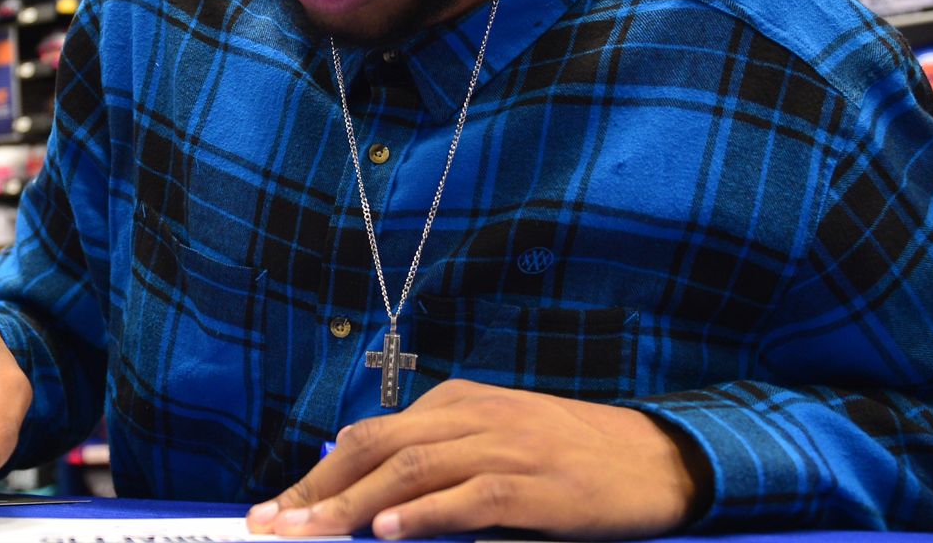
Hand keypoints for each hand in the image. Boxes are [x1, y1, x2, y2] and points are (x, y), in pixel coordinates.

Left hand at [245, 380, 708, 539]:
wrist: (658, 458)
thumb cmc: (574, 461)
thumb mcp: (499, 445)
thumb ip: (440, 462)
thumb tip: (369, 501)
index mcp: (459, 403)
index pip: (370, 435)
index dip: (316, 475)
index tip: (275, 511)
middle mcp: (475, 416)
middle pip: (378, 447)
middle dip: (318, 490)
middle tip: (273, 526)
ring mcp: (506, 446)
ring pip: (413, 468)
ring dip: (354, 505)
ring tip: (311, 533)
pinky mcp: (537, 484)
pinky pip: (471, 496)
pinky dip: (425, 514)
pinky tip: (388, 533)